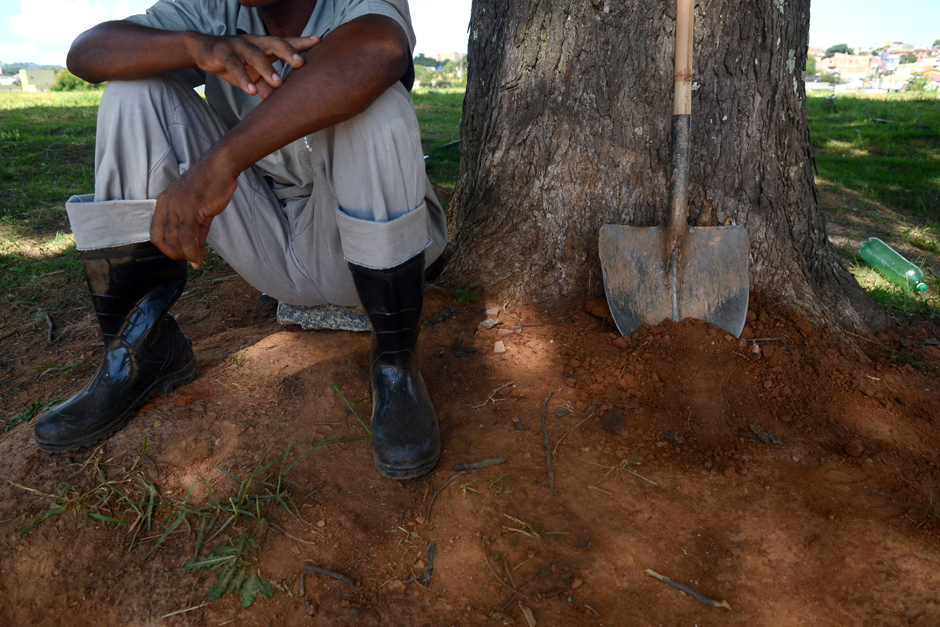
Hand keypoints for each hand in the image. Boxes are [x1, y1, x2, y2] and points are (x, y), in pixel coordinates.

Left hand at [151, 156, 237, 267]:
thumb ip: (196, 227)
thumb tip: (197, 245)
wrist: (220, 167)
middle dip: (177, 254)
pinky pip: (188, 236)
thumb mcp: (199, 207)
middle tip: (191, 258)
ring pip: (175, 240)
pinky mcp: (189, 209)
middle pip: (163, 240)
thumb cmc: (211, 184)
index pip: (156, 233)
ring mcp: (176, 207)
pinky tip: (200, 255)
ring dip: (187, 254)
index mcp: (164, 203)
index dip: (166, 248)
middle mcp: (166, 206)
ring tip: (199, 257)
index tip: (180, 254)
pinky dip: (193, 250)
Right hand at [189, 33, 319, 97]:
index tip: (318, 41)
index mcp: (265, 45)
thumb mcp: (254, 75)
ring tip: (278, 83)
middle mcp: (255, 42)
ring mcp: (239, 45)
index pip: (286, 42)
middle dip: (288, 52)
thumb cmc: (235, 62)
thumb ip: (268, 87)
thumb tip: (283, 106)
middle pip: (274, 43)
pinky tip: (250, 91)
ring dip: (267, 69)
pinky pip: (234, 66)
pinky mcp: (223, 53)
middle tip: (301, 63)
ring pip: (255, 55)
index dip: (301, 42)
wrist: (204, 51)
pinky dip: (243, 78)